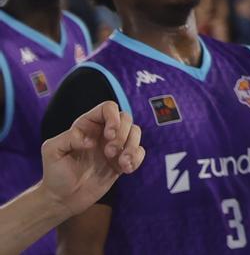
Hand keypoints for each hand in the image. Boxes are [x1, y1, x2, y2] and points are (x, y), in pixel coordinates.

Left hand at [41, 101, 143, 217]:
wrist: (63, 199)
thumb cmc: (55, 174)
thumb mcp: (52, 151)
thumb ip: (68, 138)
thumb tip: (90, 139)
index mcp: (87, 126)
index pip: (108, 108)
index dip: (113, 117)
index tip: (109, 135)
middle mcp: (102, 133)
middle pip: (126, 118)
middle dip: (123, 134)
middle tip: (110, 152)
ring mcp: (114, 147)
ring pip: (135, 133)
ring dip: (132, 146)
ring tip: (122, 162)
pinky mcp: (121, 162)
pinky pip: (139, 152)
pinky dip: (137, 159)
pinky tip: (126, 169)